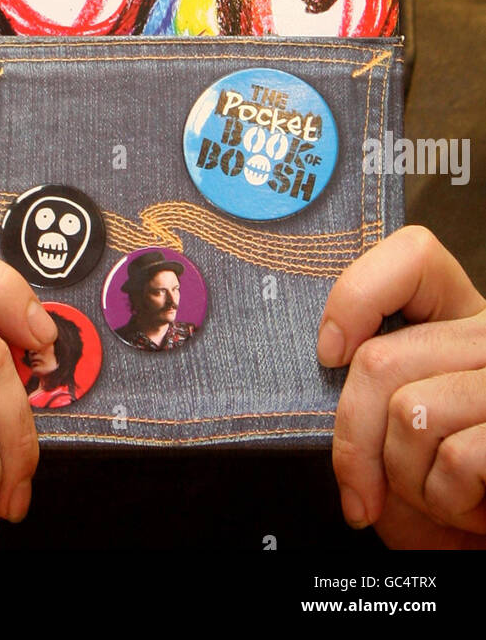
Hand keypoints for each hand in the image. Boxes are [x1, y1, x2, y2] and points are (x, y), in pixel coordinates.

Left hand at [317, 225, 485, 548]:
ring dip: (406, 480)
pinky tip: (471, 508)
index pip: (413, 256)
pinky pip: (454, 458)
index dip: (358, 296)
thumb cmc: (445, 491)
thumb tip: (329, 353)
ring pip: (411, 411)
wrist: (480, 543)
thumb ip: (372, 379)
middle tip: (365, 491)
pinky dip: (446, 502)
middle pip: (381, 358)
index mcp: (460, 319)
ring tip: (439, 493)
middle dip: (355, 441)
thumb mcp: (395, 424)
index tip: (329, 353)